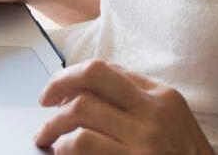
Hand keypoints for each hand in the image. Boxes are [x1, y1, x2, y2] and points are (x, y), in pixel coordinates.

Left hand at [34, 59, 214, 153]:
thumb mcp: (173, 122)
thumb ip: (140, 102)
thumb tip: (91, 89)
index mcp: (163, 96)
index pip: (109, 70)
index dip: (75, 77)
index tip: (59, 91)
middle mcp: (154, 111)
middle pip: (93, 76)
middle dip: (59, 83)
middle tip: (44, 101)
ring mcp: (144, 138)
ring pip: (81, 110)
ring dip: (53, 124)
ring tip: (46, 137)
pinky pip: (83, 145)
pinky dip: (65, 148)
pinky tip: (63, 153)